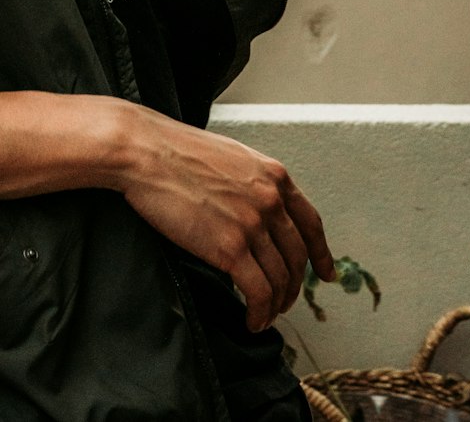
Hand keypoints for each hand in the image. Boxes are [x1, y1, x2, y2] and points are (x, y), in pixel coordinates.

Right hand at [118, 109, 334, 332]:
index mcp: (272, 174)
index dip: (321, 253)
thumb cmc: (173, 149)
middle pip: (297, 257)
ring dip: (275, 304)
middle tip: (285, 299)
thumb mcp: (229, 156)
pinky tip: (251, 319)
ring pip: (279, 279)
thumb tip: (254, 207)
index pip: (311, 222)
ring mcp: (252, 224)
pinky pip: (258, 293)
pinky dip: (259, 313)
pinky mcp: (230, 248)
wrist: (144, 151)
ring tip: (264, 314)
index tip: (324, 272)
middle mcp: (270, 199)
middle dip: (293, 286)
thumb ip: (251, 181)